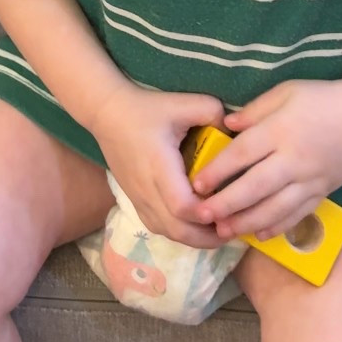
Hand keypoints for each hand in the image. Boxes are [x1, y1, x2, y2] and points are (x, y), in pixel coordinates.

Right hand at [92, 83, 226, 245]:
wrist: (107, 114)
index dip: (207, 214)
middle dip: (208, 237)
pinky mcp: (136, 201)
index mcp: (159, 166)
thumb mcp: (180, 103)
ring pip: (168, 233)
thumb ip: (211, 111)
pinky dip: (180, 233)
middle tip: (233, 230)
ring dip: (195, 238)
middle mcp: (147, 189)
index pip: (182, 206)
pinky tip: (196, 225)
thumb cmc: (145, 109)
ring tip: (219, 230)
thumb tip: (234, 130)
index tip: (230, 210)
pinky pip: (160, 227)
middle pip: (178, 230)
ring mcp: (139, 198)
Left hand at [191, 80, 341, 242]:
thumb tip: (226, 124)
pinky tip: (259, 235)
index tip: (196, 184)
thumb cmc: (322, 99)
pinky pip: (298, 214)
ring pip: (275, 207)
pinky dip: (278, 227)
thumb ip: (255, 110)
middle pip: (255, 186)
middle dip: (226, 203)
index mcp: (280, 131)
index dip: (218, 170)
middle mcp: (293, 160)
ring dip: (247, 222)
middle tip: (202, 215)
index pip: (243, 153)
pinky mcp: (323, 193)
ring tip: (224, 231)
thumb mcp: (286, 92)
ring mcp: (310, 180)